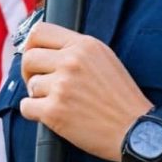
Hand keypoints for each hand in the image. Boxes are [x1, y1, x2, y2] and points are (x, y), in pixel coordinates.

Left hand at [19, 22, 151, 161]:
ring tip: (58, 102)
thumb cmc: (120, 96)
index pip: (40, 31)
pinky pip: (26, 107)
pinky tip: (50, 115)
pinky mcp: (54, 112)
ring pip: (30, 85)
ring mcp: (62, 86)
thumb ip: (76, 49)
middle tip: (41, 83)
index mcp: (84, 45)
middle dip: (30, 72)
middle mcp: (71, 61)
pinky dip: (34, 113)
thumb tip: (45, 48)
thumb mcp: (104, 58)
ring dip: (38, 95)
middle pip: (29, 57)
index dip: (31, 45)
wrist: (134, 129)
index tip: (34, 56)